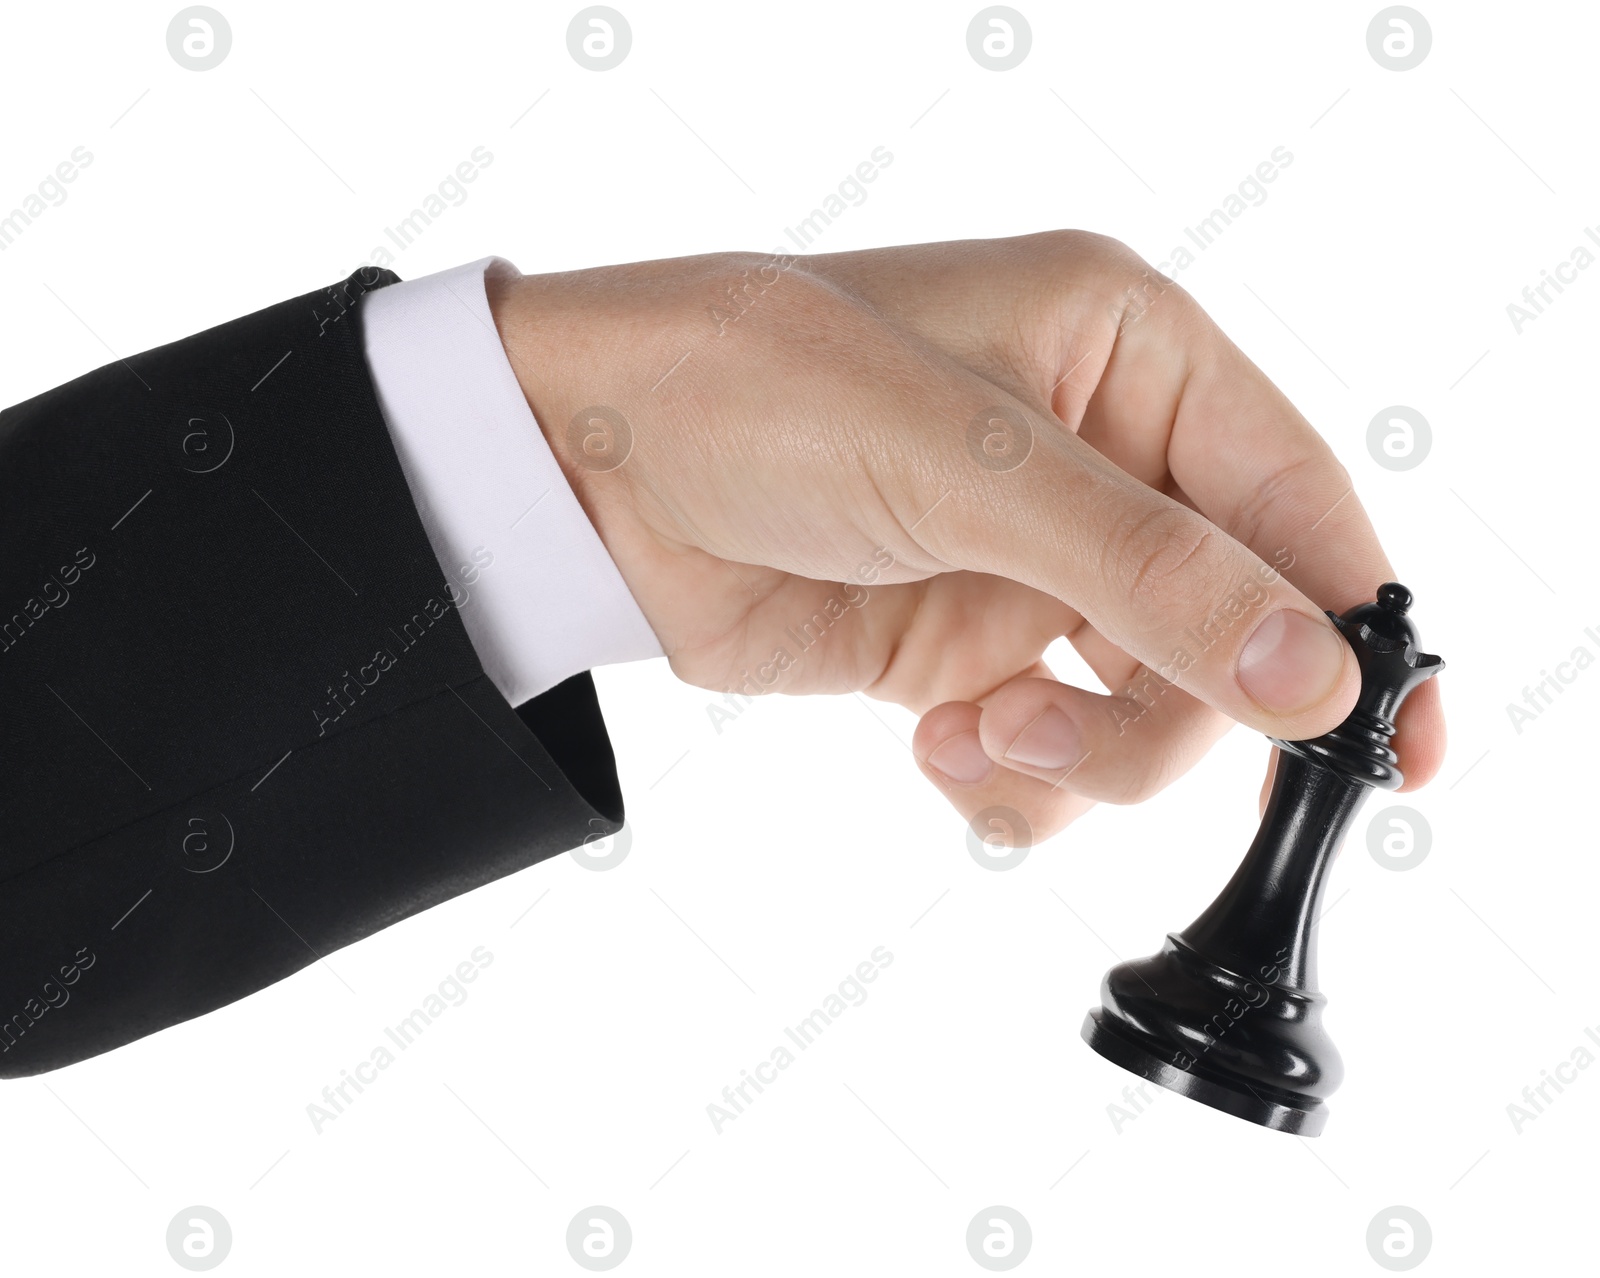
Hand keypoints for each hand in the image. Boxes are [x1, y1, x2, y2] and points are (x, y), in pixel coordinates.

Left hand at [485, 232, 1445, 843]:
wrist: (585, 472)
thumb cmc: (754, 390)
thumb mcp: (965, 465)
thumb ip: (1146, 568)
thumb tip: (1311, 669)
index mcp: (1129, 354)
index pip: (1295, 500)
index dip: (1349, 624)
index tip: (1387, 748)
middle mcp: (1100, 457)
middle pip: (1228, 628)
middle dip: (1168, 715)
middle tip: (1062, 741)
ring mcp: (1035, 562)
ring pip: (1147, 707)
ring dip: (1081, 760)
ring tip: (977, 744)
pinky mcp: (971, 646)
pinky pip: (1054, 750)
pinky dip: (1019, 787)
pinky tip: (948, 763)